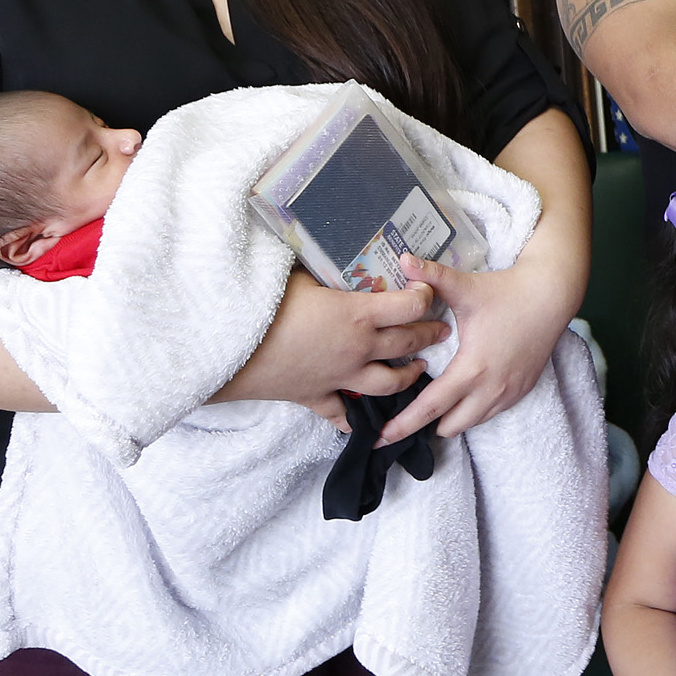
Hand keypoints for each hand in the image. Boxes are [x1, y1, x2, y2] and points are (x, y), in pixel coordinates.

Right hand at [223, 271, 447, 422]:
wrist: (233, 348)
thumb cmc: (267, 305)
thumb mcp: (301, 277)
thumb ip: (325, 273)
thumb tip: (329, 255)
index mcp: (359, 315)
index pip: (410, 305)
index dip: (425, 296)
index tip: (428, 290)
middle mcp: (359, 349)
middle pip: (408, 344)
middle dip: (430, 335)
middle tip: (442, 330)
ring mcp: (342, 377)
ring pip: (389, 384)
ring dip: (409, 377)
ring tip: (419, 370)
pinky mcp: (319, 398)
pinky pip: (343, 414)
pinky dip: (355, 417)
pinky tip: (364, 419)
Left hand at [380, 251, 586, 443]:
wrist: (552, 296)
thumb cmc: (507, 292)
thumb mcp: (466, 286)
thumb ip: (432, 276)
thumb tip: (403, 258)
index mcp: (472, 368)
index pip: (430, 407)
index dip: (403, 425)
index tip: (381, 438)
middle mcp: (491, 389)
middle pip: (449, 426)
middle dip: (425, 425)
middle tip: (404, 414)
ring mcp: (509, 393)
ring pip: (471, 423)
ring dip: (451, 418)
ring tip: (433, 404)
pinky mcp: (521, 391)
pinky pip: (490, 413)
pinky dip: (472, 411)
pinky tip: (463, 393)